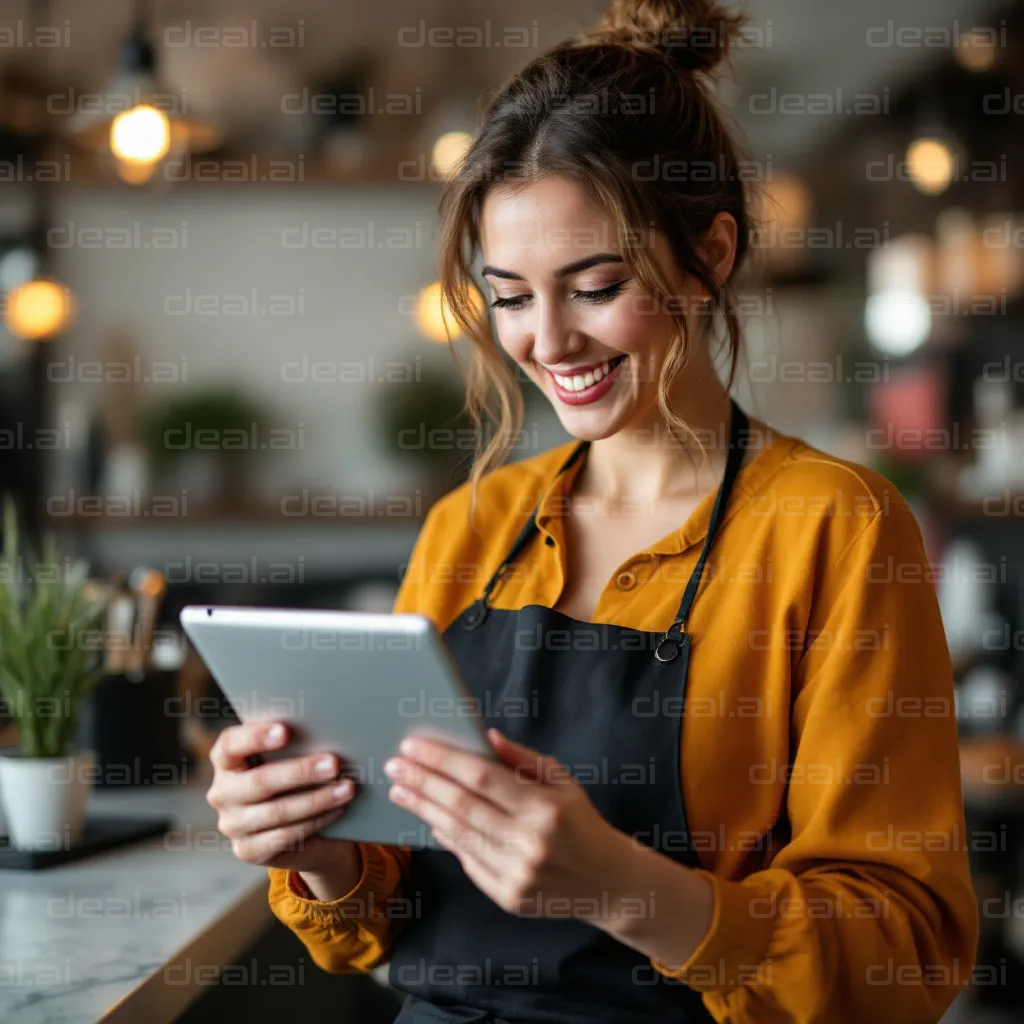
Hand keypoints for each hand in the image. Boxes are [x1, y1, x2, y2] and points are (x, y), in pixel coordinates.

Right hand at [206, 721, 357, 874]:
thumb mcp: (291, 757)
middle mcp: (222, 792)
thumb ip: (295, 744)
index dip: (255, 737)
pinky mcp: (248, 850)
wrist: (299, 827)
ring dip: (317, 799)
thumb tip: (326, 731)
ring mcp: (232, 824)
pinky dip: (315, 821)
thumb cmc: (295, 777)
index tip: (285, 730)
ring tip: (346, 788)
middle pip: (259, 781)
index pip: (230, 745)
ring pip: (276, 812)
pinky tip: (337, 809)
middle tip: (334, 763)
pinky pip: (285, 836)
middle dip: (300, 772)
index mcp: (226, 760)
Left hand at [383, 727, 637, 927]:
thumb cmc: (582, 824)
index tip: (413, 745)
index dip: (443, 760)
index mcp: (544, 807)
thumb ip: (522, 759)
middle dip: (422, 782)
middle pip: (461, 806)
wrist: (609, 883)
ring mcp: (516, 874)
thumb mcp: (563, 781)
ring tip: (401, 790)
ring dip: (423, 809)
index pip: (481, 777)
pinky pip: (467, 861)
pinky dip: (446, 837)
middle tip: (395, 765)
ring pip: (457, 835)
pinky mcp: (508, 897)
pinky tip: (429, 819)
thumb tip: (485, 737)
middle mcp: (528, 842)